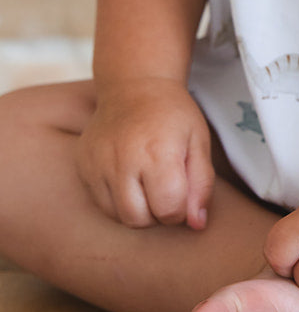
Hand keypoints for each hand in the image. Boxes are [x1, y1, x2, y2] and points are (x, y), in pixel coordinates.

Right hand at [76, 78, 214, 230]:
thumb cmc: (172, 115)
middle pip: (139, 220)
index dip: (181, 210)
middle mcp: (122, 159)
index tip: (184, 191)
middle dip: (158, 214)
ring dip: (138, 211)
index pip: (168, 209)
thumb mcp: (199, 142)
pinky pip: (101, 204)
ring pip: (118, 216)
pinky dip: (118, 202)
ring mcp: (97, 163)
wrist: (133, 86)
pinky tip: (130, 179)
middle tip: (166, 190)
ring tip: (148, 184)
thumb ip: (201, 185)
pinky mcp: (83, 166)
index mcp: (157, 152)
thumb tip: (196, 224)